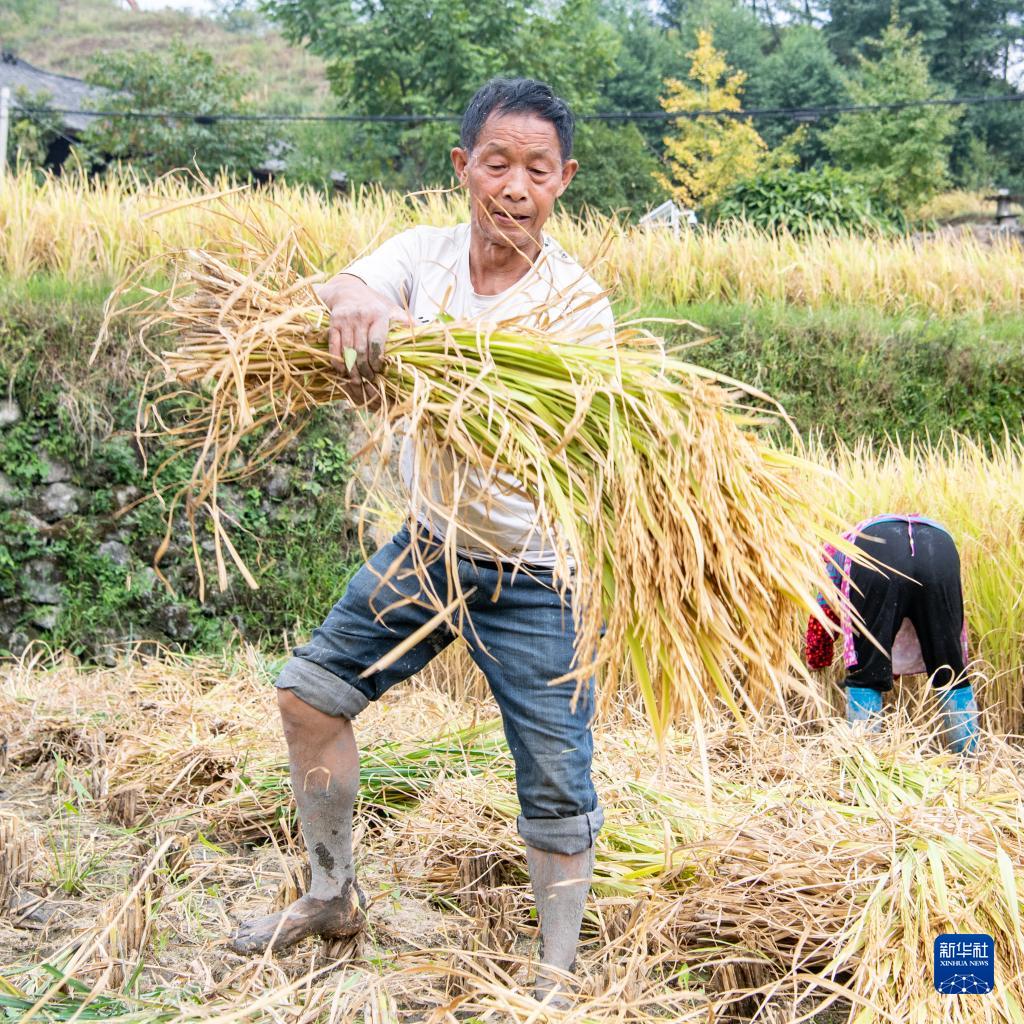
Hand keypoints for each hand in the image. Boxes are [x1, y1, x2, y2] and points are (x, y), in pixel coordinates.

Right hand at [314, 275, 409, 390]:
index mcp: (379, 314)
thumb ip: (406, 322)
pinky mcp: (333, 323)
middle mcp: (361, 316)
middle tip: (369, 379)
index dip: (377, 359)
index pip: (377, 341)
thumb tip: (428, 332)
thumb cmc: (374, 305)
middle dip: (365, 368)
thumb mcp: (392, 309)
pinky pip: (334, 345)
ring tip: (357, 381)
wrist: (348, 290)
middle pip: (361, 349)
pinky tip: (343, 371)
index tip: (379, 370)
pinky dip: (337, 360)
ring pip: (347, 350)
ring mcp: (345, 320)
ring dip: (352, 368)